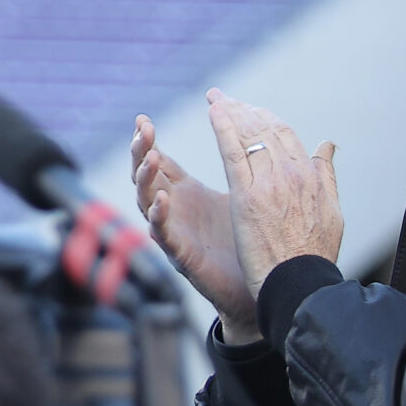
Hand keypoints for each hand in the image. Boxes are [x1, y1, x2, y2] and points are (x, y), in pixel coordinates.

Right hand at [133, 113, 258, 341]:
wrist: (265, 286)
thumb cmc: (251, 240)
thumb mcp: (243, 193)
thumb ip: (241, 163)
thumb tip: (250, 129)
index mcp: (186, 192)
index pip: (160, 160)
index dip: (148, 140)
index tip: (142, 118)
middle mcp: (174, 209)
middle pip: (144, 174)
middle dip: (140, 150)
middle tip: (144, 129)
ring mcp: (174, 230)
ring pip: (145, 199)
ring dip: (145, 177)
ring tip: (151, 157)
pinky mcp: (181, 254)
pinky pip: (162, 233)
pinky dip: (159, 216)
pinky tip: (162, 200)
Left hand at [208, 89, 342, 304]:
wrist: (302, 286)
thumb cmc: (313, 255)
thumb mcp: (331, 212)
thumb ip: (327, 176)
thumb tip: (328, 146)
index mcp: (311, 178)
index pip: (285, 136)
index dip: (265, 118)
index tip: (249, 108)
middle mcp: (293, 175)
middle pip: (265, 131)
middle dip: (244, 110)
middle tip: (225, 97)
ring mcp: (270, 184)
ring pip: (249, 137)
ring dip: (231, 113)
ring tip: (215, 99)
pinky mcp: (247, 196)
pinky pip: (233, 153)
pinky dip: (223, 128)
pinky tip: (213, 111)